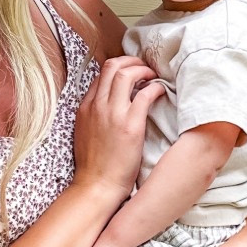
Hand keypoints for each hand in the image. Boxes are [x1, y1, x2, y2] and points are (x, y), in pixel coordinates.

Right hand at [72, 55, 163, 208]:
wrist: (96, 185)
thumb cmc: (94, 165)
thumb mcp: (85, 133)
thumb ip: (94, 115)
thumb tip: (108, 106)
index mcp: (85, 107)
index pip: (101, 74)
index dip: (119, 68)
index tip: (131, 72)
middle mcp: (97, 105)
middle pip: (112, 66)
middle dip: (132, 61)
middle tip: (144, 68)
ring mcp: (113, 113)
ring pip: (126, 73)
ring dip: (143, 70)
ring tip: (153, 77)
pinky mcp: (130, 124)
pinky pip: (145, 94)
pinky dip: (155, 88)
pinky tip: (161, 92)